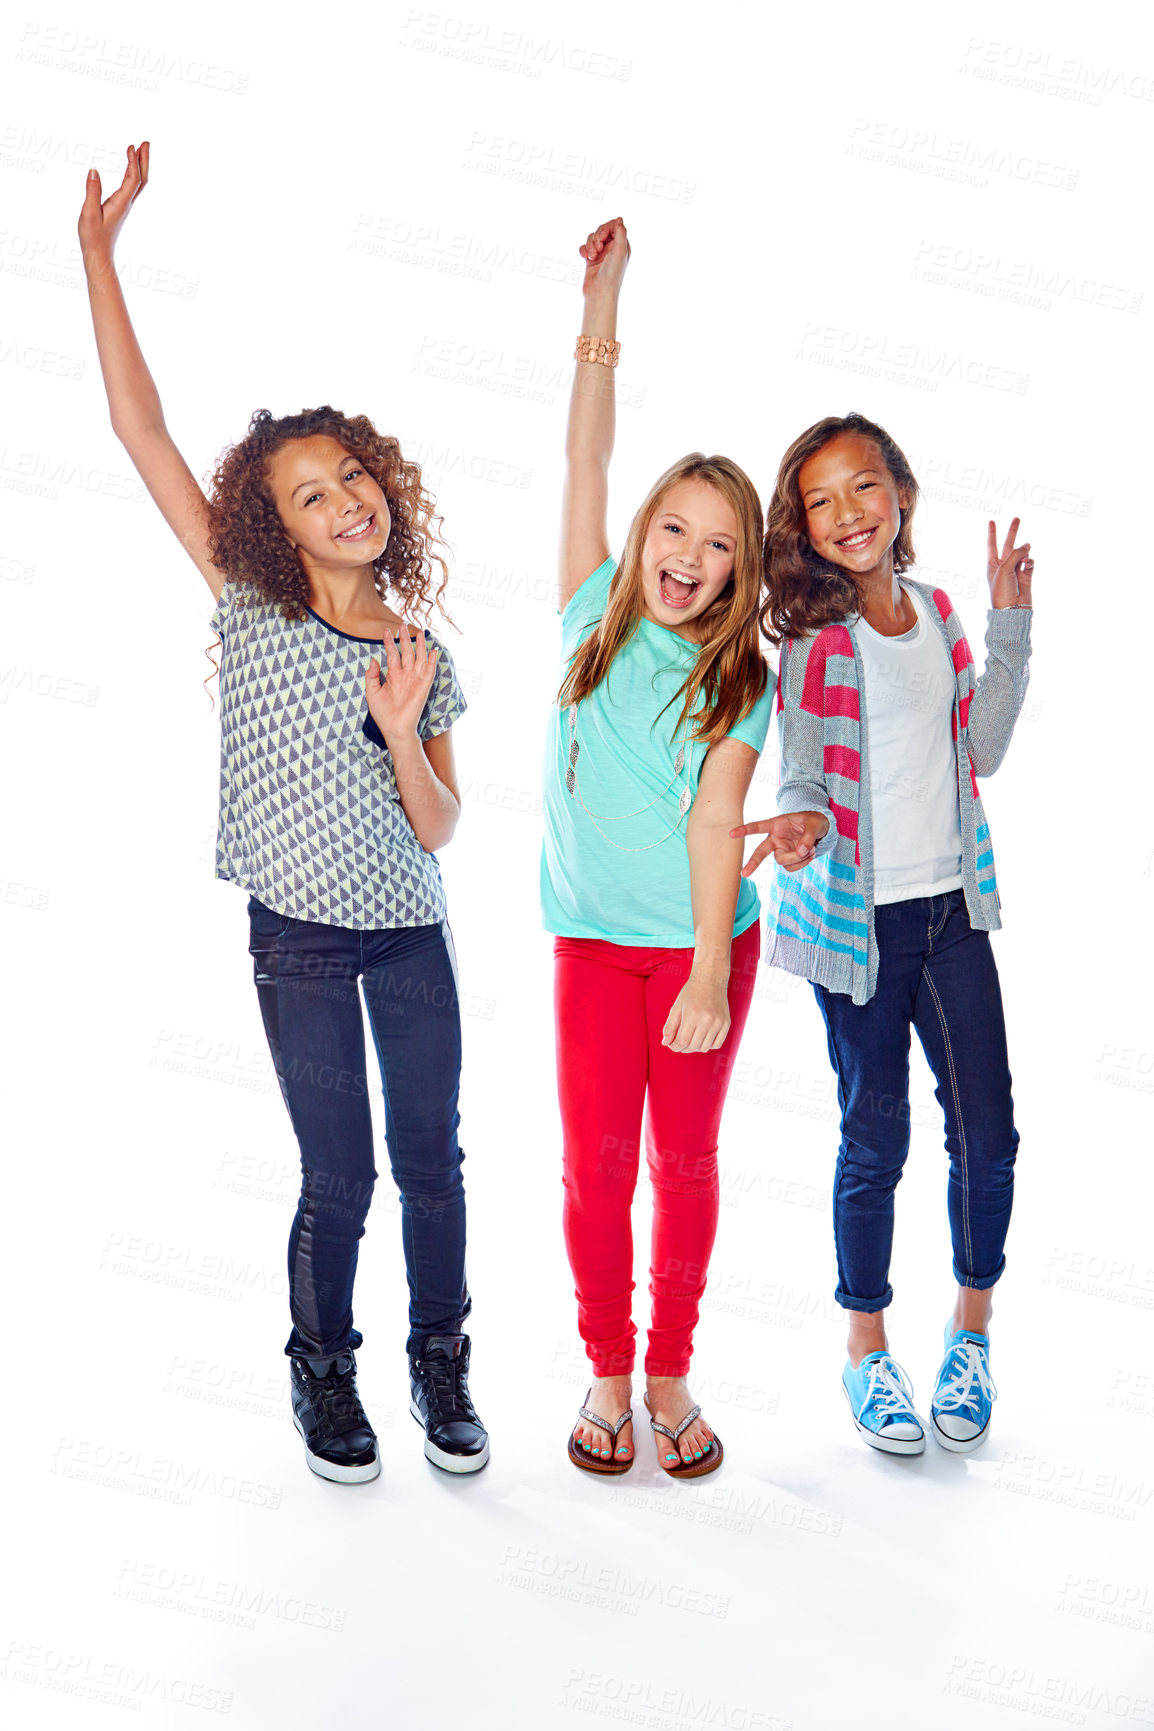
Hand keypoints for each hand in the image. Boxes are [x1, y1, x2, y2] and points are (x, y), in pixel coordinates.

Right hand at [78, 141, 148, 265]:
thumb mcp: (89, 213)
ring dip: (140, 165)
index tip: (132, 146)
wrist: (99, 254)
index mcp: (121, 203)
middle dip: (144, 160)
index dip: (133, 162)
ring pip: (137, 183)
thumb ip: (92, 191)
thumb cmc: (93, 236)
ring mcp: (124, 206)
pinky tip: (129, 169)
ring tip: (139, 150)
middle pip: (141, 179)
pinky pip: (131, 187)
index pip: (132, 179)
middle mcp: (126, 203)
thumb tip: (93, 170)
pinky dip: (132, 174)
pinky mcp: (120, 208)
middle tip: (145, 142)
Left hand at [365, 627, 436, 743]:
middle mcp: (405, 676)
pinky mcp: (423, 687)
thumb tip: (374, 659)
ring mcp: (415, 680)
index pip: (392, 655)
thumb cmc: (383, 714)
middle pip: (406, 652)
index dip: (389, 643)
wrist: (394, 729)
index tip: (386, 631)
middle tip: (403, 625)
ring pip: (418, 658)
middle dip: (405, 639)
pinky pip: (429, 671)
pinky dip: (432, 661)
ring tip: (419, 632)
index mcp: (393, 676)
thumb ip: (372, 676)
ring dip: (420, 645)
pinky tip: (433, 650)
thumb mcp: (372, 692)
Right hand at [579, 217, 629, 303]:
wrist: (600, 292)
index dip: (606, 228)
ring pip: (592, 238)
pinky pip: (584, 247)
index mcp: (622, 245)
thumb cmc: (612, 274)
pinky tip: (585, 257)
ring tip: (592, 257)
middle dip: (597, 237)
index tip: (602, 237)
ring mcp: (601, 253)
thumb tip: (619, 219)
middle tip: (598, 248)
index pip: (614, 226)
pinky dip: (584, 250)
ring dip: (590, 245)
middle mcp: (612, 248)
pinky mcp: (591, 259)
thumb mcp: (620, 251)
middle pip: (602, 230)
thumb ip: (620, 233)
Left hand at [662, 971, 729, 1053]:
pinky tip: (702, 1037)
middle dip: (683, 1048)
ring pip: (704, 1048)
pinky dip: (708, 1045)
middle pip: (693, 1046)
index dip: (675, 1046)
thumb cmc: (691, 993)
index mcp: (692, 1014)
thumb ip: (669, 1026)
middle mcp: (707, 1019)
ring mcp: (719, 1022)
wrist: (710, 979)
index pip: (682, 1041)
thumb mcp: (676, 1007)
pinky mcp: (726, 1023)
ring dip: (695, 1047)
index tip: (672, 1045)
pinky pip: (717, 1044)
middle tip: (680, 1042)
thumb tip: (665, 1043)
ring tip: (691, 1038)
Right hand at [730, 811, 829, 875]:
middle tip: (744, 874)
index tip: (732, 834)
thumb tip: (800, 852)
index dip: (745, 830)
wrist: (822, 831)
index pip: (758, 827)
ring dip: (798, 858)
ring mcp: (780, 851)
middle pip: (760, 852)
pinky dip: (803, 863)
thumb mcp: (816, 824)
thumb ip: (808, 837)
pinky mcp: (787, 860)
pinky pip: (792, 868)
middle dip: (753, 863)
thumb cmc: (815, 822)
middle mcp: (775, 839)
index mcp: (777, 825)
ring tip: (811, 848)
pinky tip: (810, 853)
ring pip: (782, 861)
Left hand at [987, 517, 1033, 609]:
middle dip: (1012, 532)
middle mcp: (1004, 566)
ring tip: (1023, 561)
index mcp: (992, 564)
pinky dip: (1030, 562)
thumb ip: (1015, 554)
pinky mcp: (1026, 576)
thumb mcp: (1004, 569)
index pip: (992, 545)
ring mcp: (1015, 570)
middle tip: (1016, 518)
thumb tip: (1027, 546)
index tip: (991, 521)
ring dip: (1024, 553)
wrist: (1012, 609)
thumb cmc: (1002, 591)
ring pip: (1022, 553)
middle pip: (1008, 544)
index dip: (992, 533)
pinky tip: (1028, 565)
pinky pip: (1030, 563)